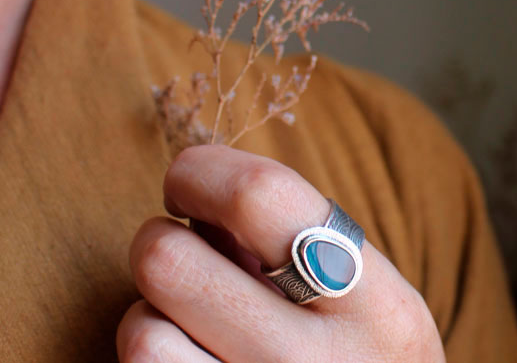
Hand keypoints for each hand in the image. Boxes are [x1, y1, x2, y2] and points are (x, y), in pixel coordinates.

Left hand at [117, 145, 445, 361]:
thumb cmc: (367, 354)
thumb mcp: (371, 296)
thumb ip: (297, 238)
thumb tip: (194, 187)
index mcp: (374, 305)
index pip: (258, 197)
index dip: (201, 172)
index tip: (189, 184)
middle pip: (170, 261)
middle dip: (161, 238)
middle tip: (183, 248)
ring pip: (142, 332)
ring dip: (154, 312)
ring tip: (194, 319)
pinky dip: (155, 353)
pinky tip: (190, 354)